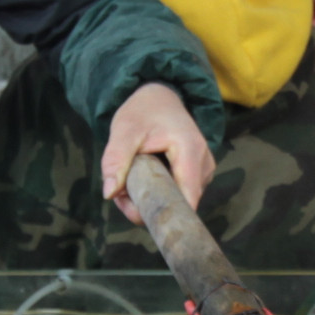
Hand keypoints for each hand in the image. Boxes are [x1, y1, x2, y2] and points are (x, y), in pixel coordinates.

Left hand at [101, 82, 212, 223]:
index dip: (166, 214)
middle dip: (149, 205)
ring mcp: (205, 171)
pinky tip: (143, 180)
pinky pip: (180, 194)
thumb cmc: (143, 112)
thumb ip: (115, 161)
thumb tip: (108, 193)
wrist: (161, 98)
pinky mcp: (200, 175)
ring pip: (180, 201)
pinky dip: (159, 193)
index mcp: (190, 150)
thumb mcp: (123, 131)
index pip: (187, 198)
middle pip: (181, 203)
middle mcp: (204, 164)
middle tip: (121, 194)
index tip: (139, 215)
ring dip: (152, 199)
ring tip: (129, 183)